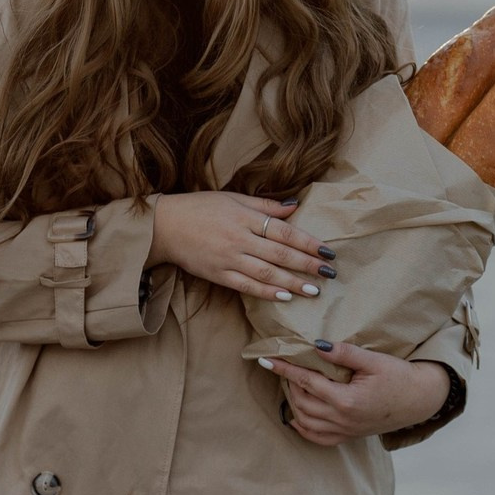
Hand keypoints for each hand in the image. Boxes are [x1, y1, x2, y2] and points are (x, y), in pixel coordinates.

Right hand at [147, 191, 336, 302]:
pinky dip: (266, 292)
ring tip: (313, 289)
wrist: (165, 225)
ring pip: (266, 273)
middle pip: (280, 254)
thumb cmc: (201, 207)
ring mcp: (228, 258)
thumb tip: (295, 205)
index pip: (284, 231)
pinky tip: (284, 296)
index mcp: (245, 216)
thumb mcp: (233, 197)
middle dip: (307, 264)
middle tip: (329, 273)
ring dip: (292, 282)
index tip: (327, 251)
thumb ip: (265, 205)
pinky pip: (246, 286)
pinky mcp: (218, 274)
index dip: (308, 242)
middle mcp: (239, 238)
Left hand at [259, 342, 451, 445]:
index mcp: (347, 401)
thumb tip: (317, 345)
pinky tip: (296, 415)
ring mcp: (345, 431)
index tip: (267, 359)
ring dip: (293, 402)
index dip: (285, 369)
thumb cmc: (399, 377)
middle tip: (281, 364)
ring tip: (289, 383)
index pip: (307, 382)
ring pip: (306, 421)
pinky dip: (303, 427)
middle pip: (302, 402)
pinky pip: (318, 438)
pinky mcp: (349, 436)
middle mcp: (342, 420)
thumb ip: (344, 354)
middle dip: (288, 383)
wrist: (420, 400)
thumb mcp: (374, 360)